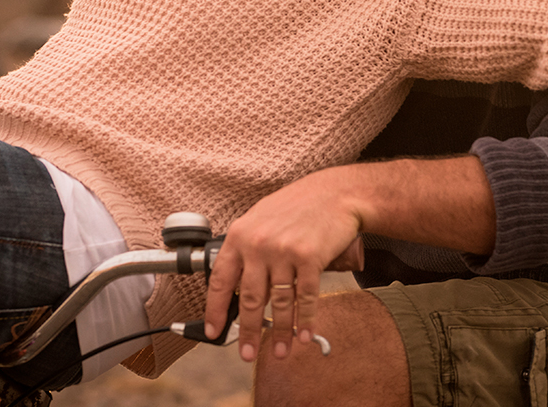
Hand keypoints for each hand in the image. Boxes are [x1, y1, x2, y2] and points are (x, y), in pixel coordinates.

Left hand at [204, 168, 362, 362]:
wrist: (334, 193)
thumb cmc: (297, 205)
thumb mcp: (261, 219)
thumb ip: (247, 250)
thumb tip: (238, 288)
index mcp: (241, 234)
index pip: (221, 280)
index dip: (216, 310)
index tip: (214, 331)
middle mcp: (259, 243)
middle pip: (250, 299)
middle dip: (248, 332)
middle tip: (247, 354)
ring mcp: (285, 251)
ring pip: (279, 303)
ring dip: (280, 332)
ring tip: (279, 350)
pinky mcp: (310, 258)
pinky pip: (305, 297)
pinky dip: (305, 320)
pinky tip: (304, 335)